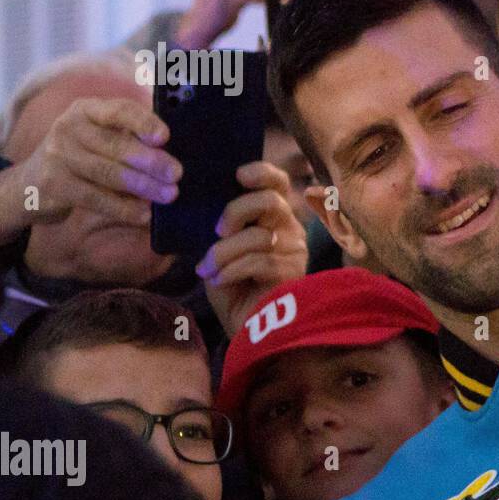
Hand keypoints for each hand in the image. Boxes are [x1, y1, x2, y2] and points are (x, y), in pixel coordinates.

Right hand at [0, 99, 179, 246]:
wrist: (32, 183)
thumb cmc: (83, 156)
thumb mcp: (101, 138)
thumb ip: (130, 138)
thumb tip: (173, 155)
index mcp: (87, 109)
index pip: (118, 110)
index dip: (143, 122)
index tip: (164, 137)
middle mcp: (69, 127)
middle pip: (115, 145)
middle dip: (151, 161)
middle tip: (176, 174)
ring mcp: (58, 155)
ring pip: (107, 172)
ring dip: (143, 186)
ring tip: (169, 195)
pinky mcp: (54, 184)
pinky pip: (95, 197)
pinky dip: (124, 208)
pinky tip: (145, 214)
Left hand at [198, 162, 307, 337]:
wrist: (246, 326)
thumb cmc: (233, 285)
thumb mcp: (221, 248)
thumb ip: (223, 225)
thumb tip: (205, 202)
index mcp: (274, 215)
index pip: (278, 183)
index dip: (262, 173)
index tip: (238, 175)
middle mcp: (290, 228)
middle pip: (269, 202)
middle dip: (235, 212)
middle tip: (217, 231)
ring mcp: (294, 250)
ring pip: (258, 236)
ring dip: (224, 252)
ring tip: (208, 268)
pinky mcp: (291, 272)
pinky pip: (257, 261)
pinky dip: (231, 270)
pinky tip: (220, 280)